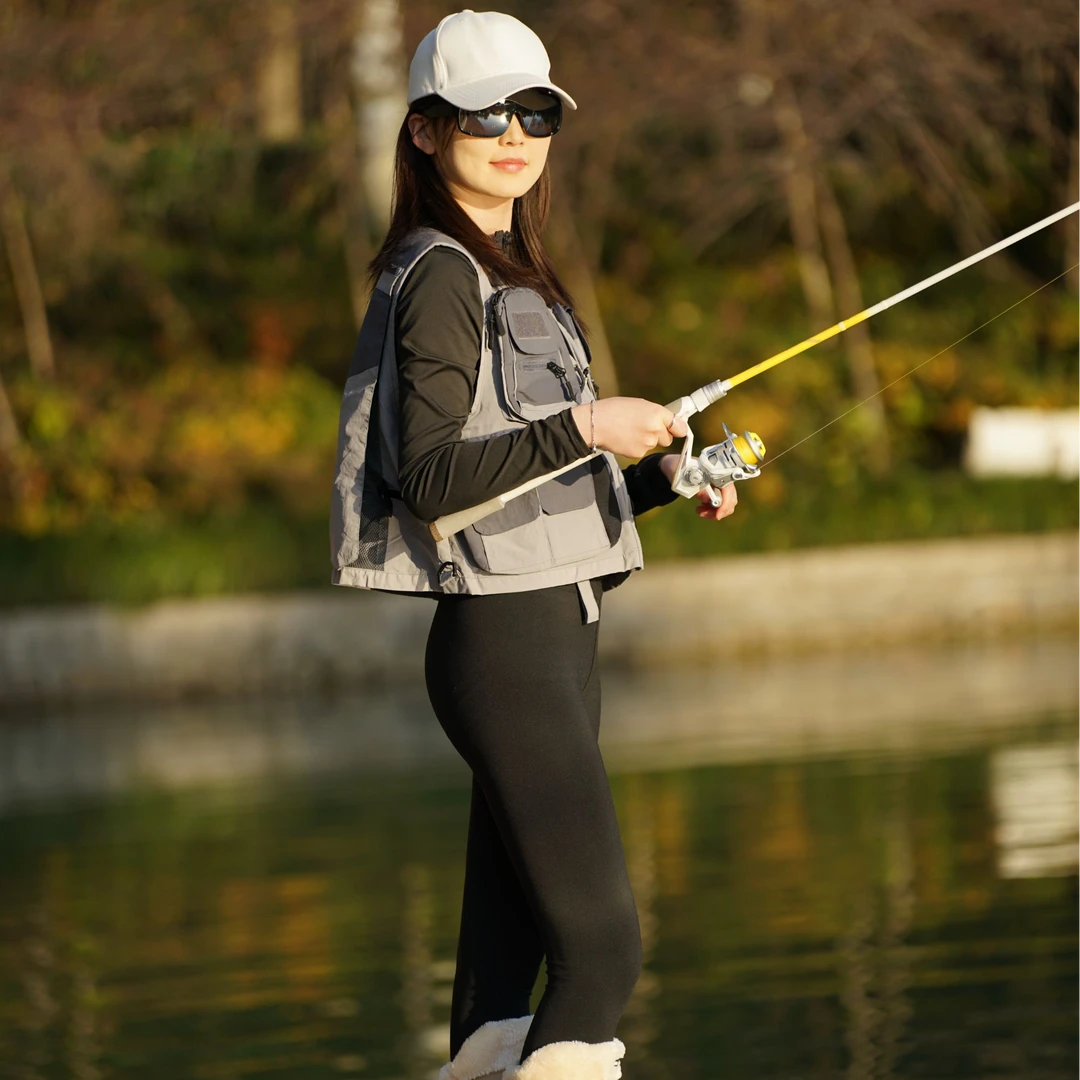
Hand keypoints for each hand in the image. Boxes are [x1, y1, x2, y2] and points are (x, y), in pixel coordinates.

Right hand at [572, 398, 687, 458]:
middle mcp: (656, 429)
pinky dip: (637, 447)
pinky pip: (643, 451)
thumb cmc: (614, 409)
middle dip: (660, 435)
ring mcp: (648, 443)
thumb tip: (668, 422)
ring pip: (654, 445)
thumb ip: (656, 414)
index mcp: (657, 413)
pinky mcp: (638, 453)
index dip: (679, 428)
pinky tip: (626, 439)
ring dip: (647, 440)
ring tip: (631, 432)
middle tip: (644, 428)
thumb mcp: (639, 404)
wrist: (596, 424)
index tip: (679, 430)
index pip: (679, 426)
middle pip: (667, 438)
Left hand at [659, 454, 738, 520]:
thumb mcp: (684, 478)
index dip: (725, 504)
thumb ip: (696, 487)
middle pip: (731, 498)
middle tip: (701, 513)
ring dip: (715, 511)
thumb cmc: (679, 469)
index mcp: (716, 471)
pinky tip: (701, 507)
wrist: (674, 466)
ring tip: (699, 511)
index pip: (728, 489)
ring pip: (727, 503)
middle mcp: (722, 477)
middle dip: (719, 510)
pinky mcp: (716, 490)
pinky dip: (713, 509)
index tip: (717, 516)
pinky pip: (721, 503)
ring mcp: (720, 484)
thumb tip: (709, 499)